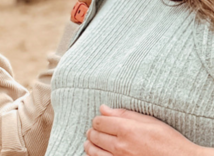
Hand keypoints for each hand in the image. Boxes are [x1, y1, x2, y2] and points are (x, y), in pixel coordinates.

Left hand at [84, 105, 206, 155]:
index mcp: (127, 130)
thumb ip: (123, 114)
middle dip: (93, 131)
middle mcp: (121, 146)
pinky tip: (99, 154)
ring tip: (92, 142)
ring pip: (93, 152)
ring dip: (91, 145)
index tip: (102, 121)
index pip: (99, 122)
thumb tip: (103, 108)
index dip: (99, 120)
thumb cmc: (169, 142)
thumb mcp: (149, 121)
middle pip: (94, 136)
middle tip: (96, 131)